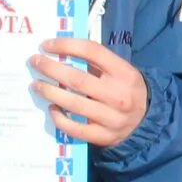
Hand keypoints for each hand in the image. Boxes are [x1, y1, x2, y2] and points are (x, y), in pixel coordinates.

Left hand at [32, 38, 149, 146]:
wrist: (146, 122)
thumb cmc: (126, 90)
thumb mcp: (121, 72)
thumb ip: (97, 63)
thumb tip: (61, 52)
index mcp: (124, 73)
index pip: (92, 52)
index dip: (66, 45)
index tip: (47, 45)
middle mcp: (118, 94)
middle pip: (78, 79)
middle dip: (51, 69)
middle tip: (34, 62)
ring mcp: (111, 118)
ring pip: (73, 103)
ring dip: (49, 92)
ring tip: (36, 85)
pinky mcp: (103, 136)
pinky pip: (75, 128)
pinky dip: (59, 118)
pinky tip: (52, 108)